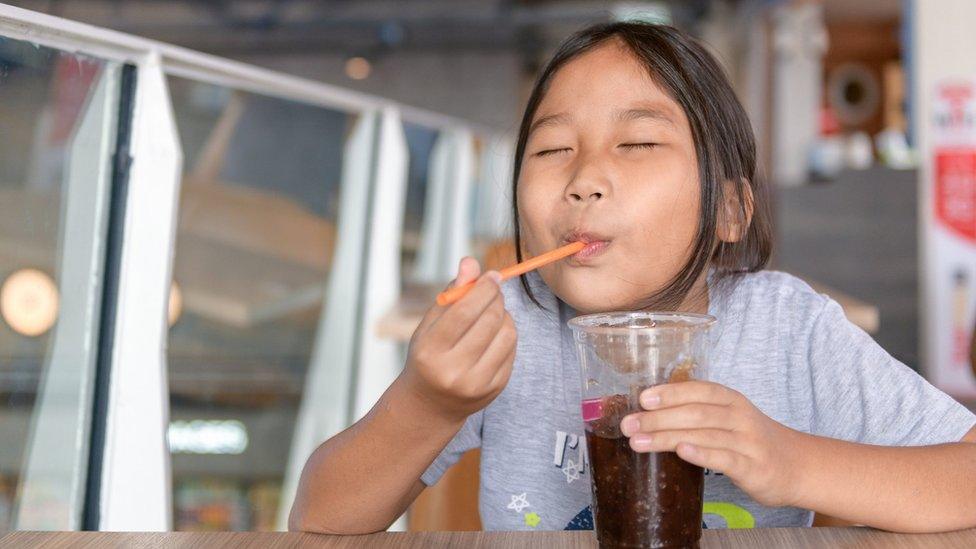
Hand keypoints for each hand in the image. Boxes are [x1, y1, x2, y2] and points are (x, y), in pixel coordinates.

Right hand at [400, 257, 516, 422]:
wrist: (430, 405)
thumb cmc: (428, 355)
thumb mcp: (430, 324)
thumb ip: (452, 293)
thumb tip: (471, 262)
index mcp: (431, 351)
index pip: (464, 311)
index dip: (483, 288)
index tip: (492, 275)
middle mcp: (453, 370)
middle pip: (488, 321)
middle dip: (496, 298)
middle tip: (493, 290)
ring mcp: (476, 384)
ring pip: (506, 334)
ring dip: (504, 315)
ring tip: (492, 313)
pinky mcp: (495, 389)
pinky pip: (512, 350)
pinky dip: (507, 334)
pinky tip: (494, 334)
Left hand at [619, 381, 800, 506]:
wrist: (797, 466)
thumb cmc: (751, 440)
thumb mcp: (729, 418)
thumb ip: (696, 413)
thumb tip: (648, 413)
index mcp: (731, 399)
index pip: (698, 389)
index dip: (670, 392)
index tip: (642, 398)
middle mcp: (739, 416)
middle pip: (695, 412)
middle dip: (657, 418)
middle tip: (628, 425)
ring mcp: (747, 441)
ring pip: (703, 434)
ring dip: (667, 437)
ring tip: (638, 441)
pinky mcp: (753, 467)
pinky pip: (724, 458)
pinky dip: (701, 453)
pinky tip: (681, 451)